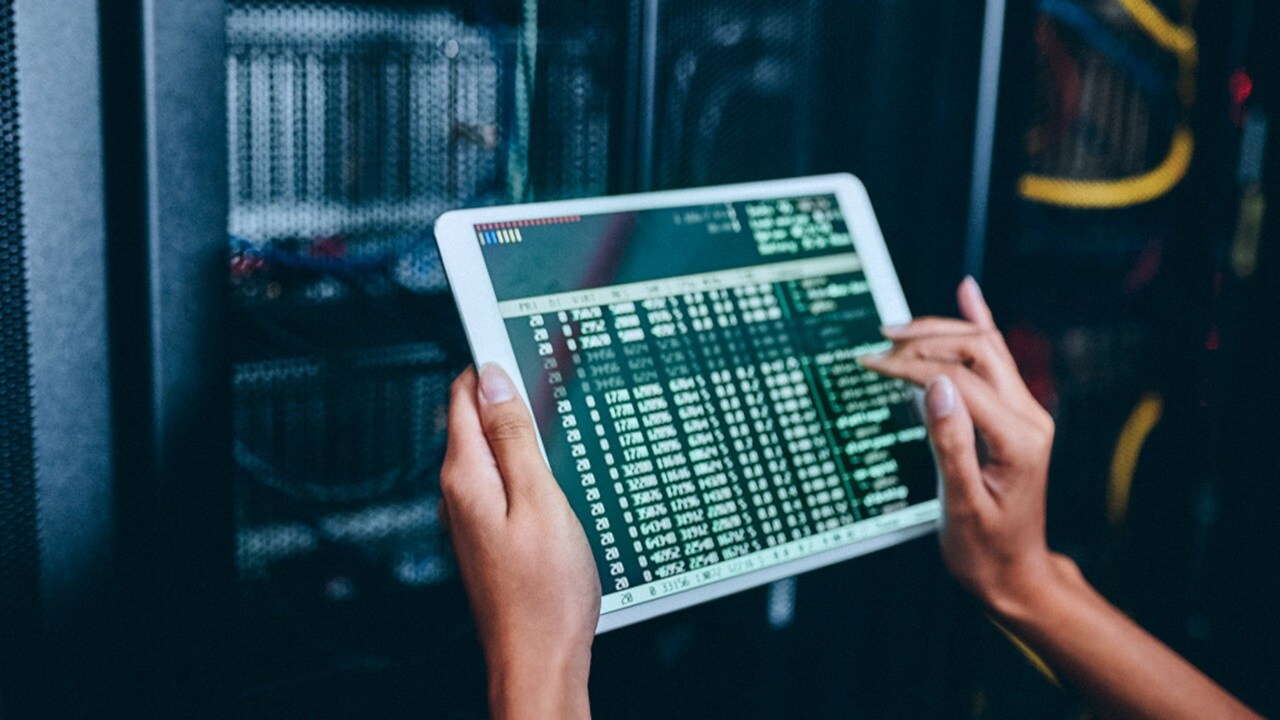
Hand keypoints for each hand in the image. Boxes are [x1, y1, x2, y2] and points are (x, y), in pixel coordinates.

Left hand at [440, 364, 598, 719]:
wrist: (540, 660)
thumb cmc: (545, 594)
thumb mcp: (541, 501)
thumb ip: (514, 439)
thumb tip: (493, 382)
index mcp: (466, 478)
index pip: (464, 395)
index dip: (491, 363)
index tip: (517, 338)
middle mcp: (458, 495)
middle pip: (476, 420)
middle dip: (509, 394)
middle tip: (552, 375)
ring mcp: (471, 518)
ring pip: (492, 451)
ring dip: (520, 431)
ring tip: (559, 420)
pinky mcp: (489, 536)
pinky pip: (502, 482)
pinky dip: (525, 466)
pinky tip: (555, 474)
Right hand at [861, 278, 1068, 612]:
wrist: (1015, 574)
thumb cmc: (985, 550)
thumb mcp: (960, 504)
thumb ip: (950, 442)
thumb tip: (933, 386)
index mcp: (1016, 438)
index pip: (959, 378)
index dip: (911, 365)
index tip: (870, 363)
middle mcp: (1028, 417)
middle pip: (978, 349)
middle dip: (926, 338)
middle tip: (880, 343)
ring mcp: (1025, 414)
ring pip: (986, 349)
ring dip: (942, 333)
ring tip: (897, 331)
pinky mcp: (1015, 417)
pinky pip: (997, 360)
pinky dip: (980, 324)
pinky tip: (968, 294)